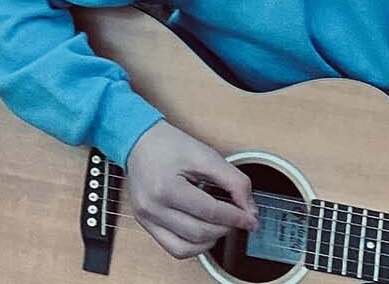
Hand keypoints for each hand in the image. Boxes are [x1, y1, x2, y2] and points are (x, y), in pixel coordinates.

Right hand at [124, 120, 258, 258]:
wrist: (137, 141)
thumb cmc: (168, 144)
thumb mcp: (205, 155)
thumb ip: (233, 181)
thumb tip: (249, 210)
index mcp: (166, 188)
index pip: (211, 212)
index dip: (237, 217)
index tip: (251, 219)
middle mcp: (152, 208)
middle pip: (200, 233)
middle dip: (226, 228)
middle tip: (238, 218)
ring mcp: (146, 218)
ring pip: (186, 249)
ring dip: (210, 241)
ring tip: (220, 225)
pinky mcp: (145, 223)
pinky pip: (173, 248)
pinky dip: (193, 246)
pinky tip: (203, 233)